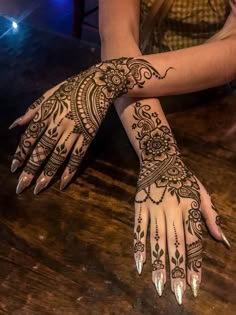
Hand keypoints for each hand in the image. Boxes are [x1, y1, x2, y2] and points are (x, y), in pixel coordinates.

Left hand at [10, 58, 169, 193]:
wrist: (99, 83)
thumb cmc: (71, 87)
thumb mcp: (48, 94)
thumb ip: (32, 110)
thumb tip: (15, 125)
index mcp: (46, 113)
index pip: (29, 137)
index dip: (21, 154)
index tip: (14, 168)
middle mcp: (58, 124)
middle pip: (42, 150)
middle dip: (30, 169)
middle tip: (21, 187)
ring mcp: (74, 130)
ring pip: (59, 155)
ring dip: (48, 173)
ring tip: (39, 188)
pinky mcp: (89, 135)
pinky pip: (78, 155)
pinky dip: (71, 169)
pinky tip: (63, 183)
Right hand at [131, 102, 229, 303]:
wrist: (160, 159)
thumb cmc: (184, 177)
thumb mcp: (202, 192)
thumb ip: (211, 216)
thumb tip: (222, 241)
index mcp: (189, 207)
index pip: (193, 241)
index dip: (195, 264)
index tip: (195, 285)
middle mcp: (172, 210)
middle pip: (175, 244)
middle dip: (177, 271)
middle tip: (178, 294)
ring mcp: (153, 208)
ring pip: (156, 240)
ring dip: (158, 264)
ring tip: (159, 286)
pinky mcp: (139, 206)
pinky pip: (138, 229)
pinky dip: (138, 247)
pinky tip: (139, 265)